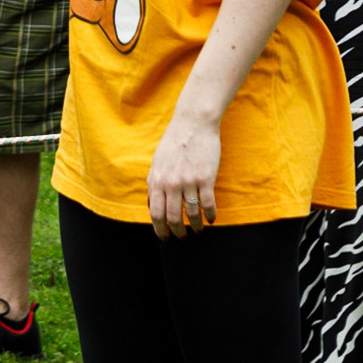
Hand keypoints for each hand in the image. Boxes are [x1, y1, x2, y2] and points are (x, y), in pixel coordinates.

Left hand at [147, 114, 221, 237]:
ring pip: (192, 214)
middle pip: (173, 217)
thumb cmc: (174, 143)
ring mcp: (188, 181)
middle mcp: (170, 183)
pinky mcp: (205, 178)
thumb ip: (153, 182)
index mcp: (156, 180)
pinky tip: (211, 220)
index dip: (159, 229)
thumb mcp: (157, 162)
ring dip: (195, 226)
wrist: (192, 124)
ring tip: (197, 231)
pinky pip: (207, 204)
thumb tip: (151, 203)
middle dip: (177, 232)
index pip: (156, 213)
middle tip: (181, 238)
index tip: (164, 237)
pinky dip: (209, 215)